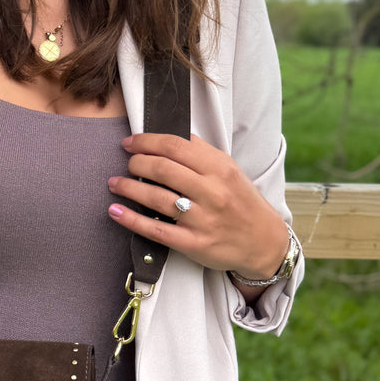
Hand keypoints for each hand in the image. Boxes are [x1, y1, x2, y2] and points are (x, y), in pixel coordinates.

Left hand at [108, 133, 288, 282]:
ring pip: (156, 197)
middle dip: (136, 162)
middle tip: (127, 162)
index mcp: (220, 168)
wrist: (264, 242)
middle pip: (162, 169)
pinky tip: (115, 211)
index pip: (175, 146)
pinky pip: (156, 230)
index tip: (131, 143)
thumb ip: (202, 153)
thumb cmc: (242, 203)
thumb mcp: (230, 171)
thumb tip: (171, 136)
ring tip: (114, 183)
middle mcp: (212, 192)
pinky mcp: (194, 244)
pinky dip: (132, 219)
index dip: (146, 141)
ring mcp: (202, 219)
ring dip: (128, 187)